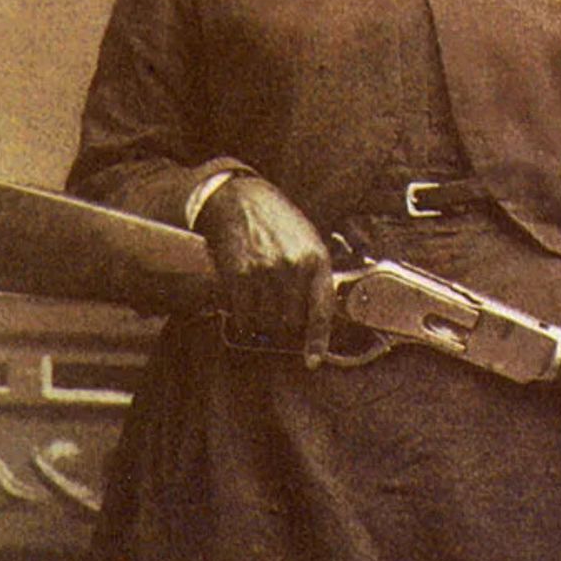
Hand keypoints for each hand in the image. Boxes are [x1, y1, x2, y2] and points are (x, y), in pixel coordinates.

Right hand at [197, 174, 333, 367]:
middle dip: (284, 322)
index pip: (321, 311)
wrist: (239, 199)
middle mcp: (293, 268)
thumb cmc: (277, 222)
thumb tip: (316, 316)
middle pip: (291, 321)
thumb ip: (315, 277)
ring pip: (267, 321)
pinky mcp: (239, 276)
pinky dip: (242, 318)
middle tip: (275, 308)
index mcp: (316, 260)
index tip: (313, 361)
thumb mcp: (308, 242)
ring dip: (262, 318)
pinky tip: (241, 306)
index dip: (317, 341)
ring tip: (257, 296)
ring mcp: (266, 273)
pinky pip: (243, 315)